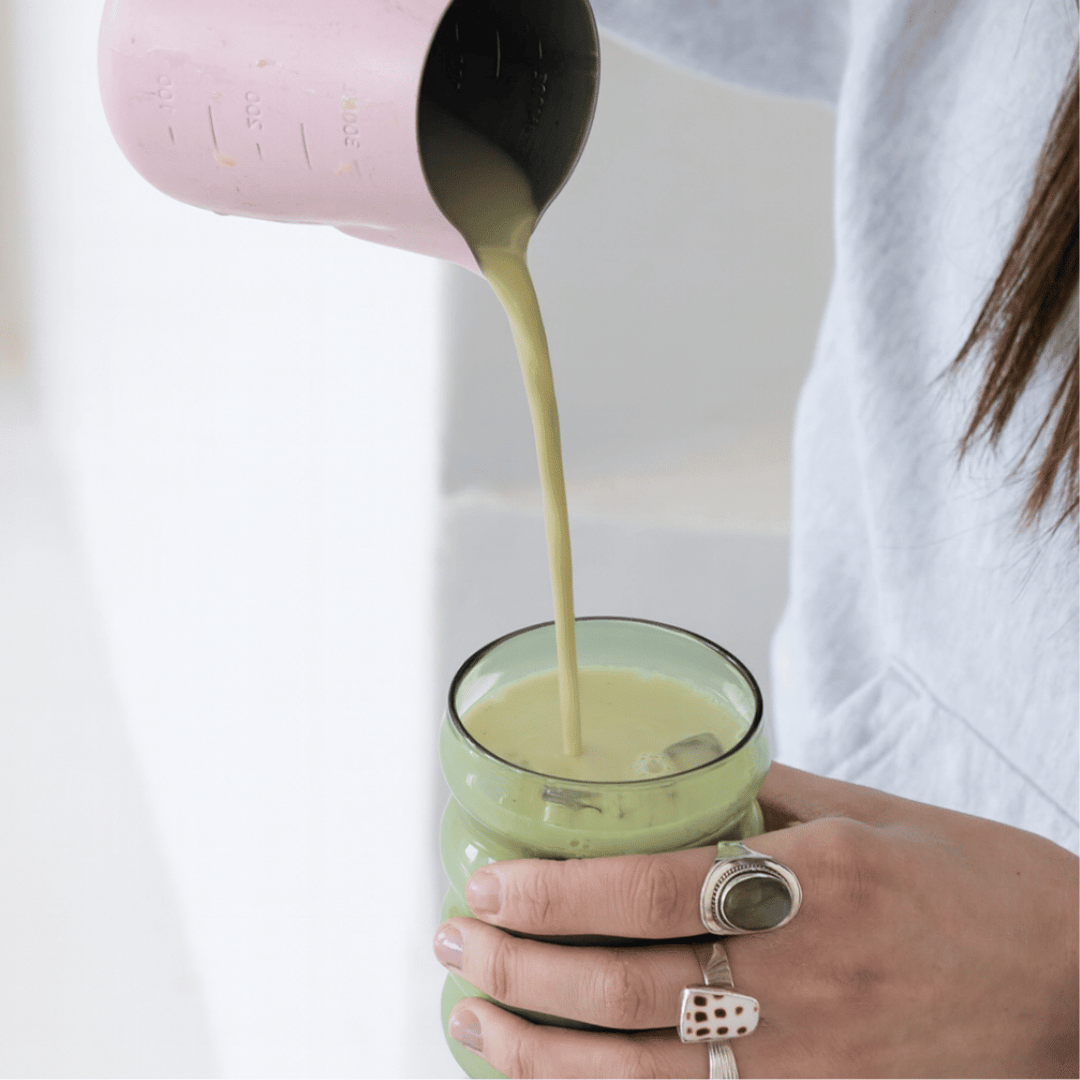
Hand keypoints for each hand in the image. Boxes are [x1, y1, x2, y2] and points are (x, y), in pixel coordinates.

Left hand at [433, 763, 1078, 1077]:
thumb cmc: (982, 890)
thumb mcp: (881, 814)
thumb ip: (772, 798)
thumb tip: (681, 778)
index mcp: (812, 879)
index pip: (643, 888)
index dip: (549, 891)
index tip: (484, 880)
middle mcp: (801, 976)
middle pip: (620, 984)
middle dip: (515, 965)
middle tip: (452, 939)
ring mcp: (809, 1063)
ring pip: (636, 1070)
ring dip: (535, 1048)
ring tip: (468, 1016)